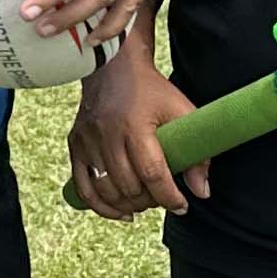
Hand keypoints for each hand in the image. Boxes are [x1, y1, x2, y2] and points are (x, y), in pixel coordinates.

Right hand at [68, 48, 210, 218]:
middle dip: (151, 201)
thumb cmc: (153, 90)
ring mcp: (87, 140)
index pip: (152, 174)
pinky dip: (101, 206)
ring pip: (107, 191)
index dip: (169, 197)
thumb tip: (202, 192)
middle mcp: (107, 134)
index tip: (182, 206)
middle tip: (163, 198)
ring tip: (145, 202)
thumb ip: (197, 152)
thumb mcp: (182, 112)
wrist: (114, 65)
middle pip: (129, 186)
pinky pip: (83, 187)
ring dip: (129, 205)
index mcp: (135, 125)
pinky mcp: (74, 144)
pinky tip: (120, 213)